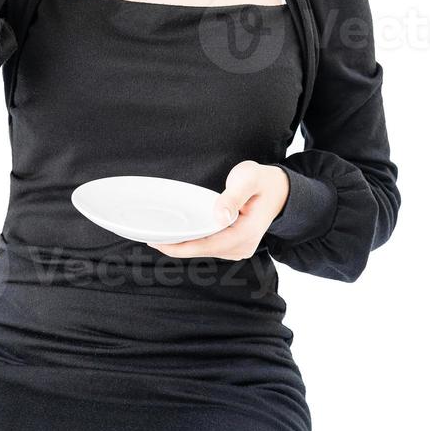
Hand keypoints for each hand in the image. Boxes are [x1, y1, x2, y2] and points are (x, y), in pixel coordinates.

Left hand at [147, 161, 289, 259]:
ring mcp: (238, 248)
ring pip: (204, 250)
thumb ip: (234, 196)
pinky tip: (177, 235)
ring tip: (157, 236)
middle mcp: (241, 247)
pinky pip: (208, 246)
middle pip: (202, 251)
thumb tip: (220, 215)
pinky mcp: (233, 245)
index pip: (206, 245)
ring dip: (182, 245)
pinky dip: (192, 241)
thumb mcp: (249, 179)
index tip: (158, 241)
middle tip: (149, 236)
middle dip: (176, 246)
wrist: (280, 190)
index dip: (181, 246)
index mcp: (245, 234)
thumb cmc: (262, 181)